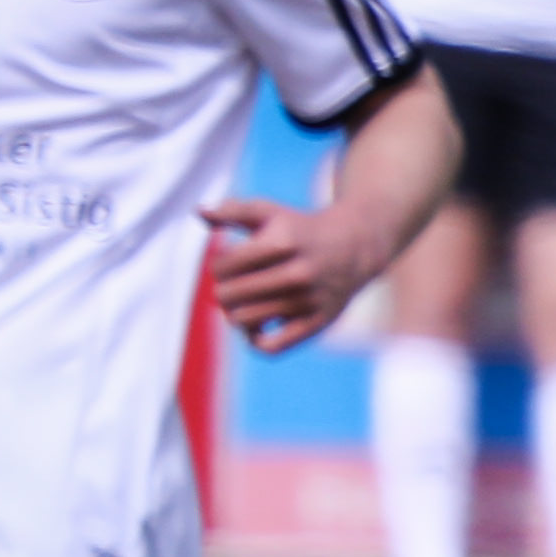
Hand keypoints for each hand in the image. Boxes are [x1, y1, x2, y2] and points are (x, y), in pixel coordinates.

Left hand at [204, 186, 392, 349]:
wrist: (355, 248)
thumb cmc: (300, 230)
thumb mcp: (269, 212)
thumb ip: (232, 210)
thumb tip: (200, 212)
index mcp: (282, 243)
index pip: (223, 267)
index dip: (218, 267)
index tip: (231, 265)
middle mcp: (297, 273)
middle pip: (228, 296)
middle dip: (224, 291)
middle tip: (235, 287)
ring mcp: (309, 300)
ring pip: (244, 321)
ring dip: (236, 315)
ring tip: (245, 305)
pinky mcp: (318, 323)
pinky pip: (272, 346)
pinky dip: (255, 341)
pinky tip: (258, 329)